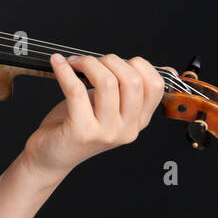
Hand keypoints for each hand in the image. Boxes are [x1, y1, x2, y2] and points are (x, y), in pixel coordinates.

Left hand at [21, 53, 165, 178]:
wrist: (51, 156)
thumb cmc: (77, 126)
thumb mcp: (110, 108)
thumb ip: (128, 90)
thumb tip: (165, 68)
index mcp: (138, 121)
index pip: (155, 86)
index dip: (138, 64)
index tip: (115, 61)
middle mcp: (127, 129)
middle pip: (132, 80)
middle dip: (109, 60)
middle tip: (89, 61)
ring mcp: (106, 132)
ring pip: (107, 82)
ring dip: (87, 63)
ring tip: (73, 63)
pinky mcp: (82, 131)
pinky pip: (77, 90)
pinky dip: (65, 71)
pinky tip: (59, 63)